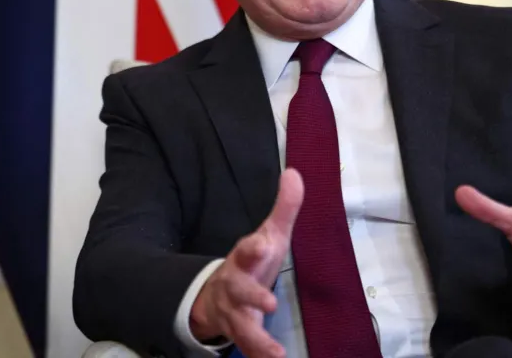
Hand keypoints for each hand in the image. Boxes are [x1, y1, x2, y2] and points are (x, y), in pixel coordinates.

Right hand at [190, 168, 303, 357]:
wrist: (216, 294)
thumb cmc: (252, 262)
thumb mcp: (269, 235)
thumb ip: (284, 208)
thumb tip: (295, 172)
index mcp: (245, 258)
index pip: (247, 249)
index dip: (252, 247)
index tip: (262, 243)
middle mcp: (235, 285)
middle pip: (238, 289)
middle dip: (251, 294)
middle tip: (270, 303)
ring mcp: (233, 311)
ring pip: (240, 325)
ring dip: (256, 339)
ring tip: (275, 353)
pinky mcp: (238, 332)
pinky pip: (247, 348)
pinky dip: (259, 355)